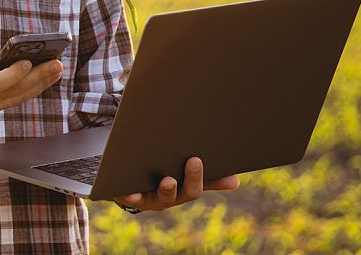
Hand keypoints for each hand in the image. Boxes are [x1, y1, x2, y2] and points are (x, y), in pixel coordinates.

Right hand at [0, 43, 63, 127]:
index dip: (16, 73)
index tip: (30, 62)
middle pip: (17, 92)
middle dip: (40, 77)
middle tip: (58, 64)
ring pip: (18, 98)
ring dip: (39, 85)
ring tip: (55, 71)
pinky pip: (10, 101)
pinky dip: (25, 91)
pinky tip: (37, 81)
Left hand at [113, 157, 239, 211]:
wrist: (125, 187)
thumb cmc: (160, 178)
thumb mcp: (183, 177)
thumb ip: (207, 178)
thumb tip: (236, 181)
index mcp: (182, 192)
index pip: (198, 187)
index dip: (204, 177)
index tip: (203, 159)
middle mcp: (167, 199)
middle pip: (184, 193)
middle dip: (192, 178)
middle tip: (195, 160)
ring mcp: (148, 200)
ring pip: (160, 198)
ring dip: (167, 190)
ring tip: (169, 180)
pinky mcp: (127, 198)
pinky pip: (129, 199)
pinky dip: (130, 195)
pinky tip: (130, 190)